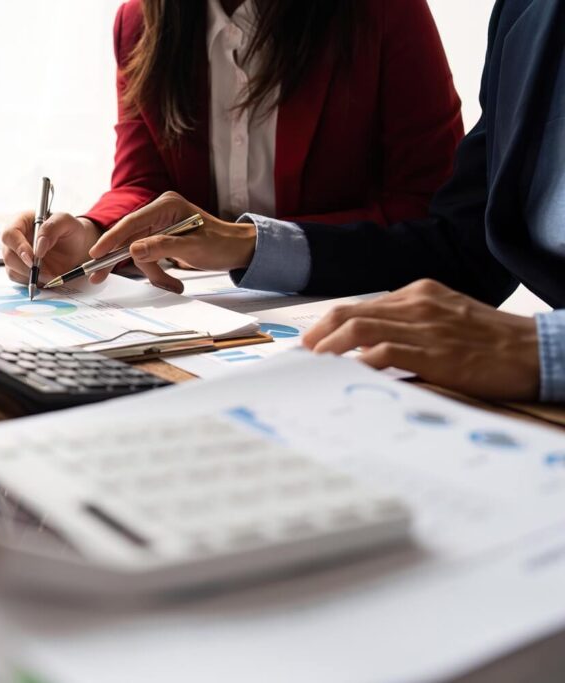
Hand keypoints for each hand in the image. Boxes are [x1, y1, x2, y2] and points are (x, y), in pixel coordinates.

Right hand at [1, 212, 99, 284]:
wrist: (76, 245)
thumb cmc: (69, 229)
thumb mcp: (66, 221)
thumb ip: (52, 228)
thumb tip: (39, 247)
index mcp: (21, 222)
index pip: (10, 234)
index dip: (18, 247)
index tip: (32, 258)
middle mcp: (15, 239)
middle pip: (8, 255)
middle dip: (25, 266)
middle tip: (44, 271)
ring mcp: (16, 256)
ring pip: (12, 269)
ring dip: (30, 276)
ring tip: (50, 274)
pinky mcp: (21, 270)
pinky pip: (20, 279)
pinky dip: (32, 282)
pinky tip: (46, 277)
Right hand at [89, 192, 256, 291]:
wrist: (238, 249)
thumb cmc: (222, 244)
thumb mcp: (192, 247)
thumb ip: (162, 247)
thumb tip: (133, 251)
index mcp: (167, 206)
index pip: (132, 222)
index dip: (111, 238)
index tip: (96, 253)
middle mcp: (160, 212)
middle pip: (130, 237)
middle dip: (119, 259)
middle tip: (98, 276)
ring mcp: (160, 225)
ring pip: (139, 252)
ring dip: (152, 272)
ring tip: (172, 285)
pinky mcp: (162, 238)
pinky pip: (149, 256)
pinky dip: (157, 272)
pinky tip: (172, 283)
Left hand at [302, 279, 540, 400]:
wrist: (536, 350)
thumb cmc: (493, 342)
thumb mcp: (448, 319)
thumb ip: (411, 325)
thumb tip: (370, 346)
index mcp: (418, 293)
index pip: (359, 306)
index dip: (328, 325)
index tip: (310, 344)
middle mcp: (417, 304)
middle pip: (349, 313)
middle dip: (318, 335)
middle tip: (301, 357)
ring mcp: (425, 327)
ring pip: (358, 330)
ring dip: (328, 349)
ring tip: (312, 366)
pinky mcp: (434, 352)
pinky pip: (383, 354)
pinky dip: (358, 363)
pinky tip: (344, 375)